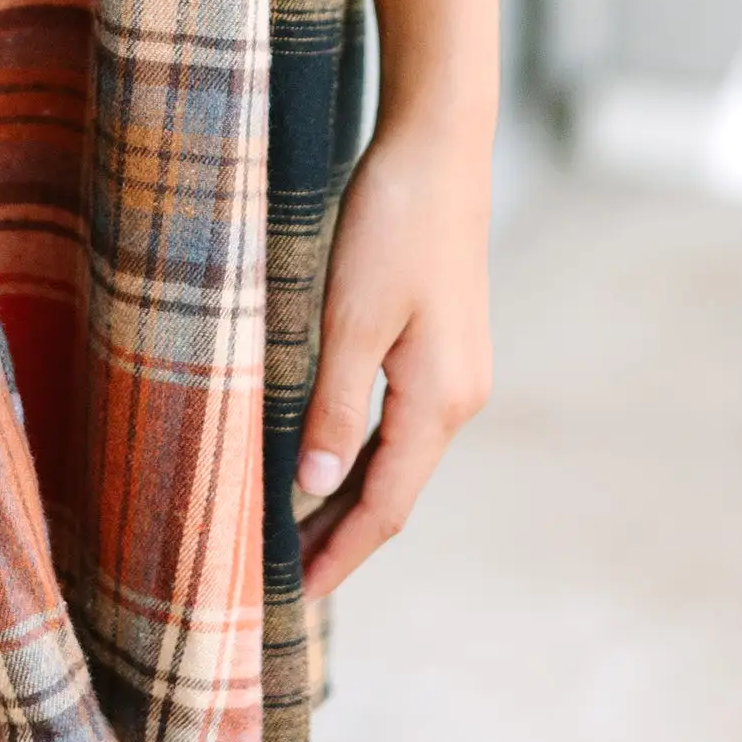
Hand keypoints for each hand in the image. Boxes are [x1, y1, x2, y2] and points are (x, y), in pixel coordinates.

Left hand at [295, 115, 493, 598]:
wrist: (439, 146)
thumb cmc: (391, 222)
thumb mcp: (350, 315)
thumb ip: (333, 404)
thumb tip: (311, 486)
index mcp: (439, 399)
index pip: (385, 505)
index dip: (341, 554)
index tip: (294, 595)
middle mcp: (458, 395)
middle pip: (393, 490)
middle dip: (342, 537)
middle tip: (283, 580)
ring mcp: (456, 370)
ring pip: (395, 457)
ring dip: (348, 496)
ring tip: (295, 533)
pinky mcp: (443, 343)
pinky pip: (399, 421)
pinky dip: (361, 452)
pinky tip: (326, 458)